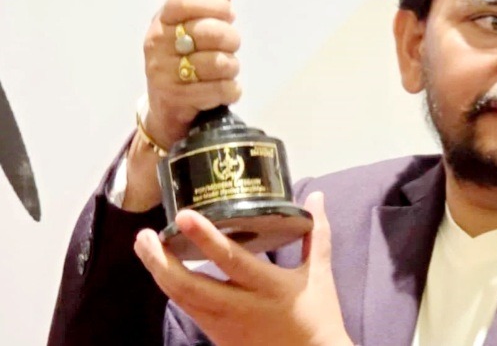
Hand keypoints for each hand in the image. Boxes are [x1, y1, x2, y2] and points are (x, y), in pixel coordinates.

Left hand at [134, 192, 352, 345]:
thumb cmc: (317, 316)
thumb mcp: (320, 274)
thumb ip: (316, 233)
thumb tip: (316, 196)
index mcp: (268, 287)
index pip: (230, 260)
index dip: (205, 238)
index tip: (184, 216)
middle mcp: (241, 307)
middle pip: (190, 286)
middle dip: (161, 261)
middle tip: (146, 235)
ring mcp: (225, 325)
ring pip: (181, 300)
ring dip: (158, 272)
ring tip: (144, 246)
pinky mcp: (218, 336)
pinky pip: (188, 309)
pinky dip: (171, 287)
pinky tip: (162, 269)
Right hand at [143, 0, 240, 148]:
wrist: (165, 108)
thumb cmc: (184, 60)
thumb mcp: (194, 27)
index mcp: (161, 20)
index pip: (184, 0)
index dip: (214, 4)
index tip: (229, 13)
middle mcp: (157, 43)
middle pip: (208, 32)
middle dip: (232, 39)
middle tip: (231, 46)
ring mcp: (163, 72)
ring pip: (218, 62)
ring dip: (232, 67)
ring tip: (226, 69)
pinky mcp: (176, 98)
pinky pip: (219, 89)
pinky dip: (231, 89)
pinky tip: (226, 88)